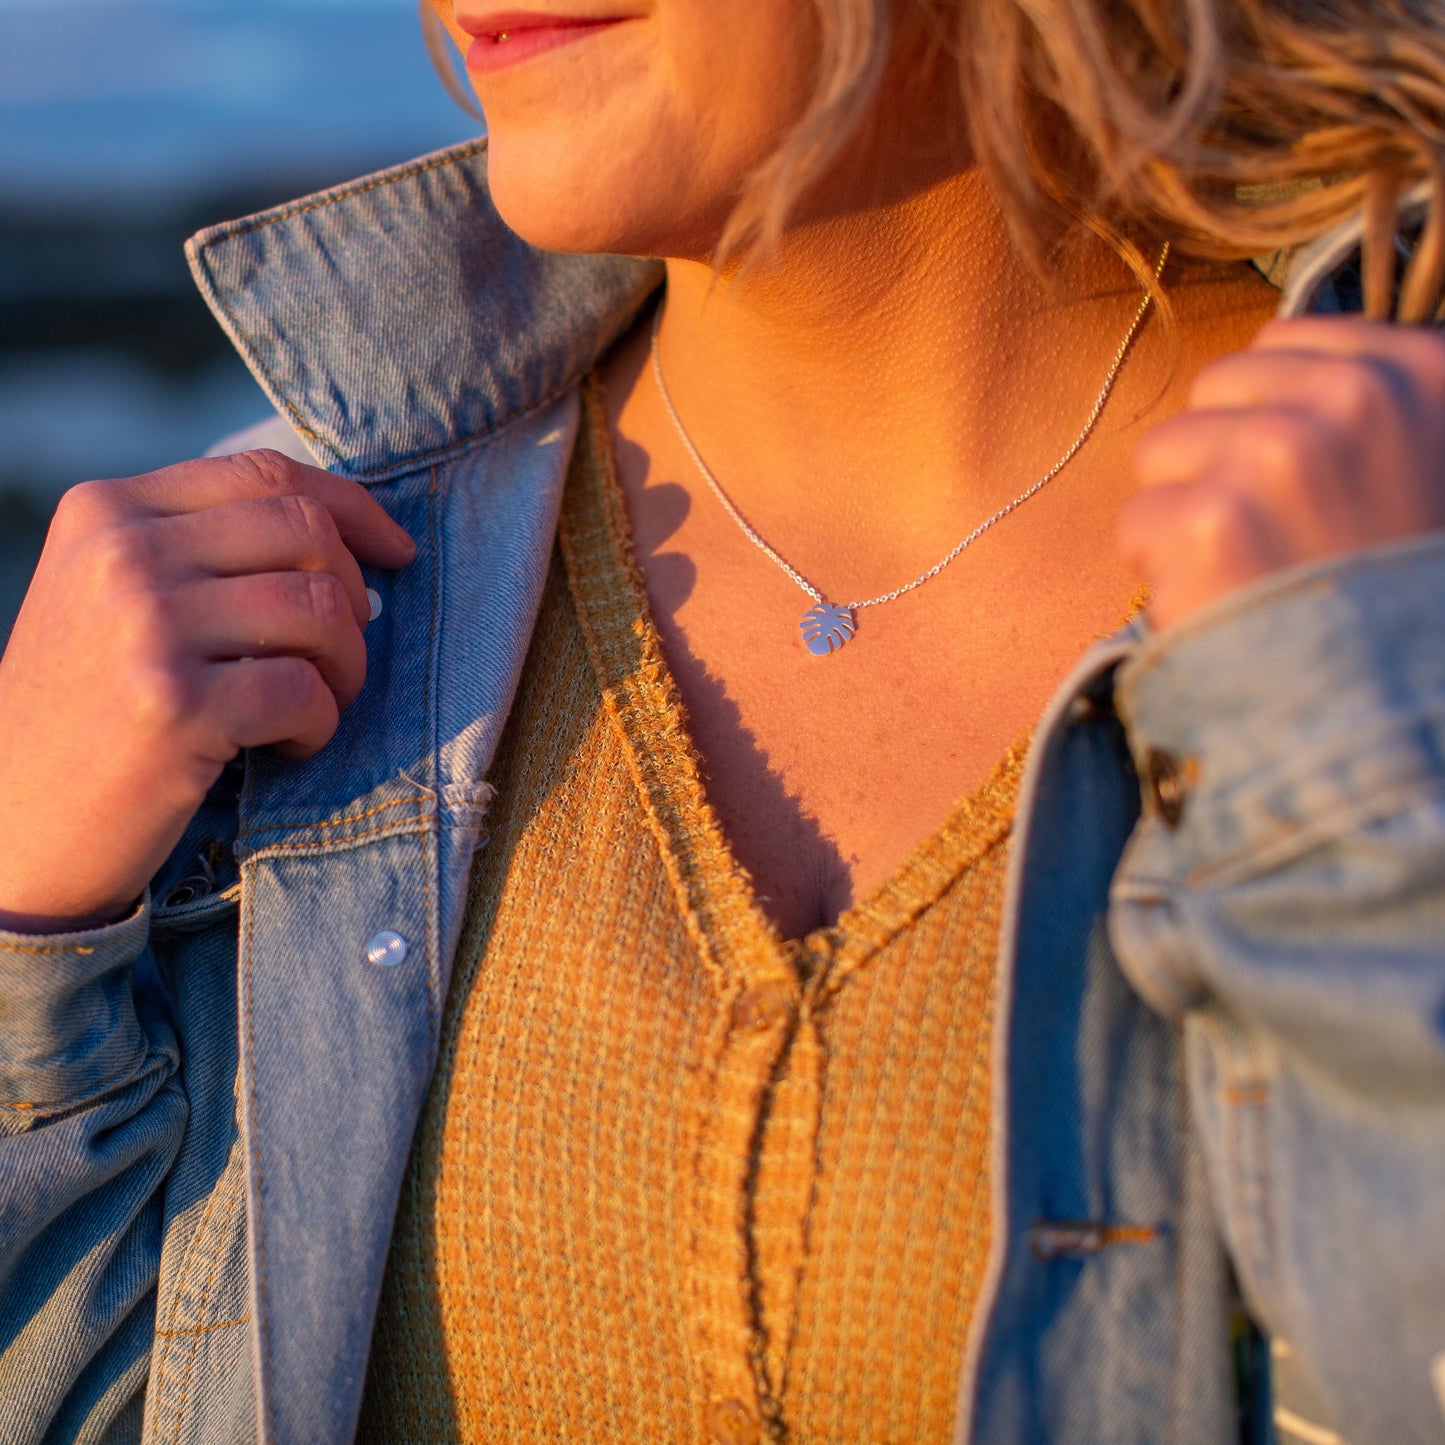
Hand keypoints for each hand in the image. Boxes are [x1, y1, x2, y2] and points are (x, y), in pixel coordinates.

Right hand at [0, 450, 414, 932]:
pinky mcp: (175, 705)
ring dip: (344, 668)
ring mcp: (145, 626)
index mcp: (106, 511)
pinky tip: (284, 746)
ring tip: (314, 706)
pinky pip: (306, 690)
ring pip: (320, 608)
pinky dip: (319, 725)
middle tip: (340, 657)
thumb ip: (202, 550)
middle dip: (353, 595)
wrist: (11, 831)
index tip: (395, 552)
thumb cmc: (86, 716)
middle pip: (305, 531)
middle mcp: (122, 554)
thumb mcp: (112, 600)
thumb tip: (346, 540)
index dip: (351, 509)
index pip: (263, 474)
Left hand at [1119, 317, 1444, 628]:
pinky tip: (1220, 606)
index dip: (1267, 412)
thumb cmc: (1403, 599)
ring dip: (1183, 515)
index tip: (1294, 477)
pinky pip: (1136, 522)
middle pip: (1211, 390)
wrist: (1396, 716)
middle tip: (1268, 534)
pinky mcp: (1207, 522)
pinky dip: (1161, 573)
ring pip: (1161, 452)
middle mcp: (1351, 399)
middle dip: (1218, 458)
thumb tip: (1277, 378)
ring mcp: (1276, 455)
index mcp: (1418, 373)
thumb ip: (1369, 415)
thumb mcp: (1431, 473)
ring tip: (1247, 573)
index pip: (1281, 342)